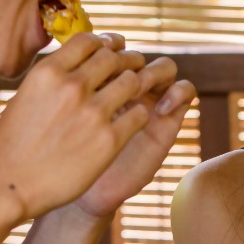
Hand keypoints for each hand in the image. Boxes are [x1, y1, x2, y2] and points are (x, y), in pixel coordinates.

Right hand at [0, 33, 169, 219]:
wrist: (9, 185)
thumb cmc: (12, 144)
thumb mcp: (26, 96)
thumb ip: (52, 78)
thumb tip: (76, 62)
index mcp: (48, 73)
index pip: (88, 41)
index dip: (104, 44)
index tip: (112, 50)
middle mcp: (71, 87)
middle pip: (113, 58)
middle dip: (125, 61)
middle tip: (132, 69)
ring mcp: (93, 113)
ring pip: (132, 82)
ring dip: (136, 86)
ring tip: (134, 95)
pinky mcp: (109, 139)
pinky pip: (139, 115)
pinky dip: (138, 115)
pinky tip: (131, 121)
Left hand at [74, 37, 196, 218]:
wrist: (86, 195)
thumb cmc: (64, 159)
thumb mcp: (58, 118)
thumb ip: (64, 87)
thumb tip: (61, 54)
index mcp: (99, 82)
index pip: (111, 48)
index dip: (105, 48)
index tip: (91, 64)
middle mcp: (126, 89)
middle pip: (137, 54)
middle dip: (128, 60)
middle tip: (115, 77)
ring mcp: (150, 101)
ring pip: (164, 67)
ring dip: (154, 73)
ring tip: (139, 89)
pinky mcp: (170, 120)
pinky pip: (185, 91)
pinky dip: (178, 91)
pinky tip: (161, 108)